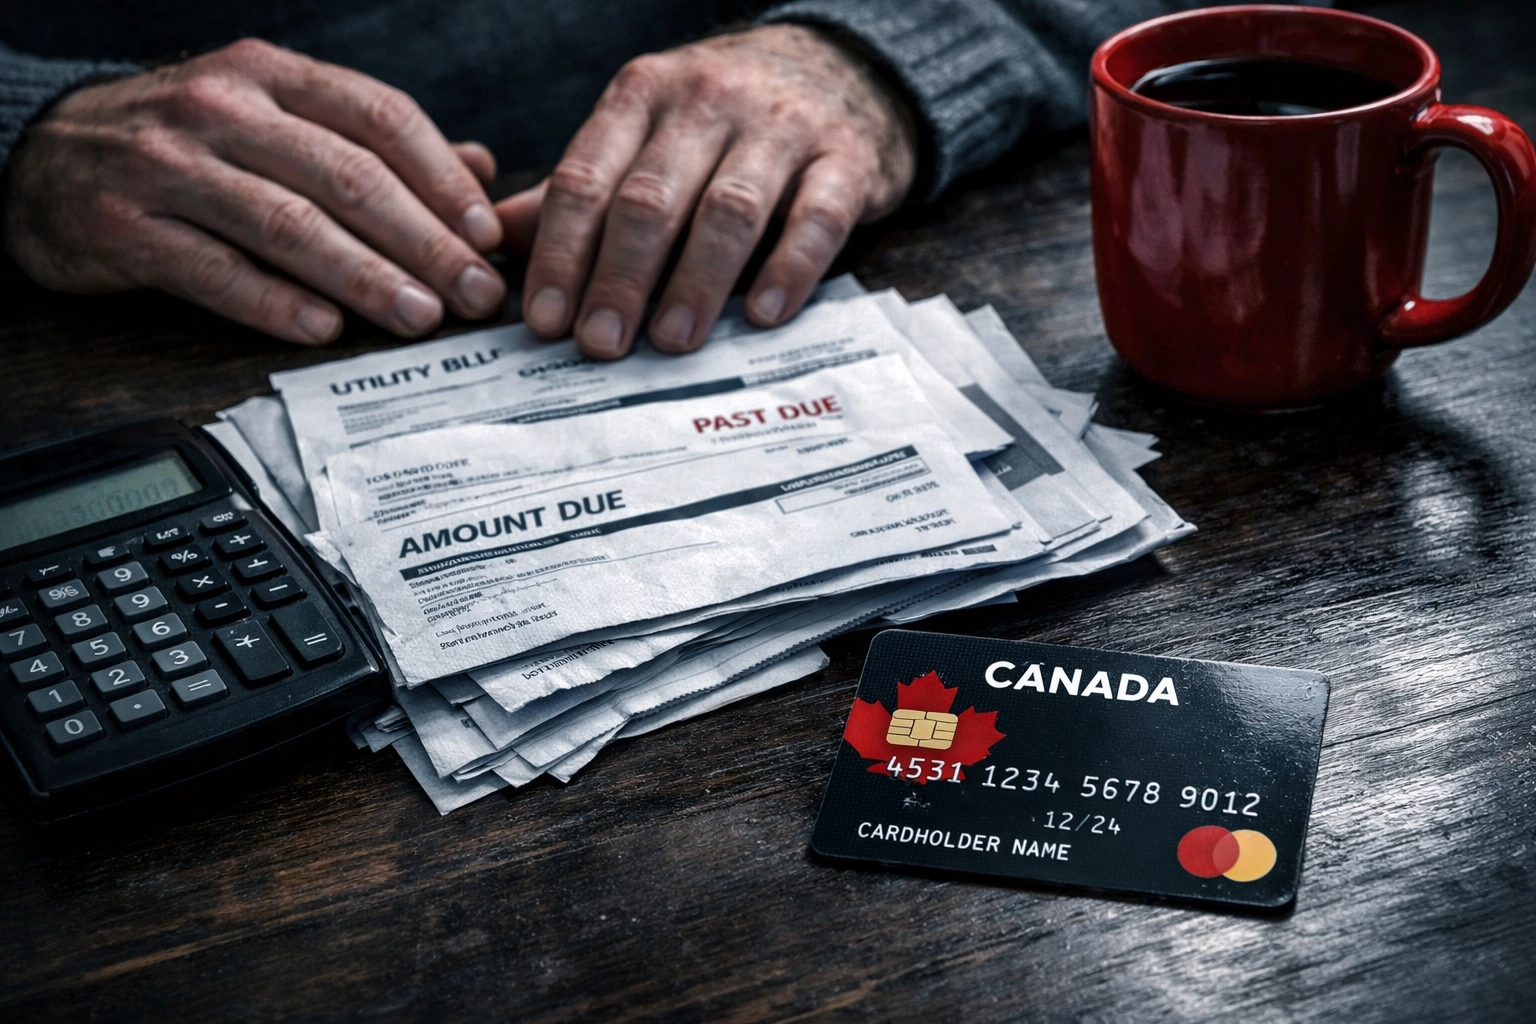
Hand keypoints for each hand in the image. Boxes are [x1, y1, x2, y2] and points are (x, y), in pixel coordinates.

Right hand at [2, 39, 506, 344]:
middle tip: (474, 294)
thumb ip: (374, 144)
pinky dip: (273, 302)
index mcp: (271, 76)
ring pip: (287, 224)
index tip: (488, 235)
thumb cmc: (188, 144)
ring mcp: (166, 166)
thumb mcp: (276, 119)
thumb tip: (481, 172)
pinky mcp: (123, 228)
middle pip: (347, 176)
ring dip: (365, 277)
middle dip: (423, 242)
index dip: (444, 180)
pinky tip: (325, 328)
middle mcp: (220, 109)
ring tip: (419, 316)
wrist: (46, 158)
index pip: (380, 118)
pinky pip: (212, 270)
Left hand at [505, 24, 916, 358]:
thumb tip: (501, 244)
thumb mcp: (647, 135)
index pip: (586, 177)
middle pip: (650, 198)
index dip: (560, 254)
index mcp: (643, 95)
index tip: (546, 320)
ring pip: (729, 210)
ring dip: (694, 283)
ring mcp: (782, 126)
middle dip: (618, 277)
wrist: (841, 68)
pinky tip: (763, 315)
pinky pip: (817, 217)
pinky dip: (789, 268)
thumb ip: (583, 189)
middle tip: (599, 343)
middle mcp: (708, 101)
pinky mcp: (846, 159)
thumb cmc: (724, 123)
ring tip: (670, 342)